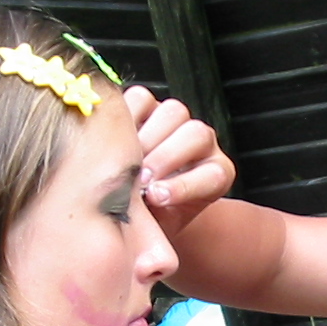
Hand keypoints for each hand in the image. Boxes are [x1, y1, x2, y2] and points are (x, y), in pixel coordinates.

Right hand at [125, 85, 233, 233]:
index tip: (157, 199)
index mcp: (216, 174)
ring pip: (172, 112)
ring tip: (126, 160)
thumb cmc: (149, 219)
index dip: (185, 186)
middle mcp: (201, 143)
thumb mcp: (157, 227)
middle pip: (195, 135)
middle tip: (141, 179)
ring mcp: (176, 121)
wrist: (135, 203)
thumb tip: (140, 208)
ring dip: (147, 137)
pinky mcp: (149, 105)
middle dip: (166, 158)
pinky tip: (110, 138)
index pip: (213, 174)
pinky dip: (126, 115)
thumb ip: (156, 218)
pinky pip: (141, 98)